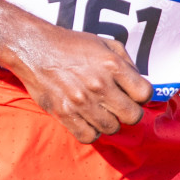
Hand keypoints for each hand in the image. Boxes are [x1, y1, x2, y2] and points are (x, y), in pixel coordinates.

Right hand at [1, 20, 154, 143]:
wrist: (35, 48)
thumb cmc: (72, 45)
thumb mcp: (104, 43)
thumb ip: (126, 62)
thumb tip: (139, 84)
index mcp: (111, 64)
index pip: (144, 94)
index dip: (142, 95)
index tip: (134, 93)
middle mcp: (99, 85)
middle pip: (133, 116)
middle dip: (130, 112)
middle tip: (120, 105)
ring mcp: (81, 102)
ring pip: (112, 128)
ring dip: (110, 121)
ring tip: (101, 110)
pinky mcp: (64, 114)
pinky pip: (89, 136)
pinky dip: (91, 131)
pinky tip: (88, 119)